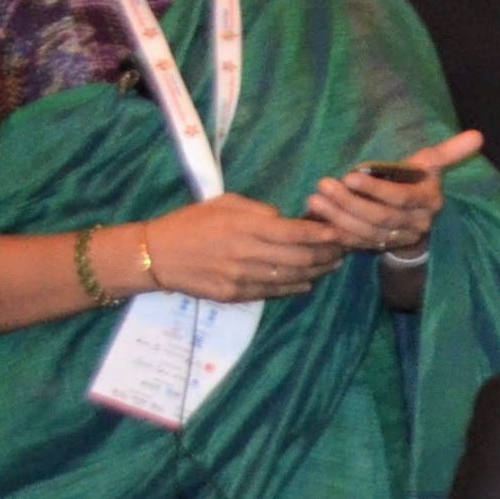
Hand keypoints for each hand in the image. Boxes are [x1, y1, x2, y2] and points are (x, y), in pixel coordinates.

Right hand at [136, 194, 344, 302]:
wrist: (156, 255)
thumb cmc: (190, 222)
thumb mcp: (223, 203)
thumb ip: (258, 211)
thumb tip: (288, 219)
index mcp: (242, 226)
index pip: (293, 232)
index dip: (321, 233)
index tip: (341, 231)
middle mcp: (245, 253)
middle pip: (299, 258)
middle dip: (327, 254)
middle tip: (344, 248)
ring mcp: (240, 277)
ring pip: (290, 278)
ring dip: (316, 272)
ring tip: (332, 264)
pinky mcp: (234, 295)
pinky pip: (272, 293)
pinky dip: (294, 287)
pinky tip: (308, 281)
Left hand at [305, 130, 482, 253]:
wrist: (415, 218)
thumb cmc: (416, 182)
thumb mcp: (430, 165)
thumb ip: (449, 152)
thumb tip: (478, 135)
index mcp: (429, 201)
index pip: (402, 198)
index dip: (376, 190)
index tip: (350, 176)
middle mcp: (418, 223)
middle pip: (382, 217)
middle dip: (350, 202)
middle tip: (323, 185)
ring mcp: (399, 239)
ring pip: (368, 232)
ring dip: (339, 217)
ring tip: (315, 200)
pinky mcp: (382, 248)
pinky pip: (359, 245)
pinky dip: (338, 234)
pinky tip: (319, 220)